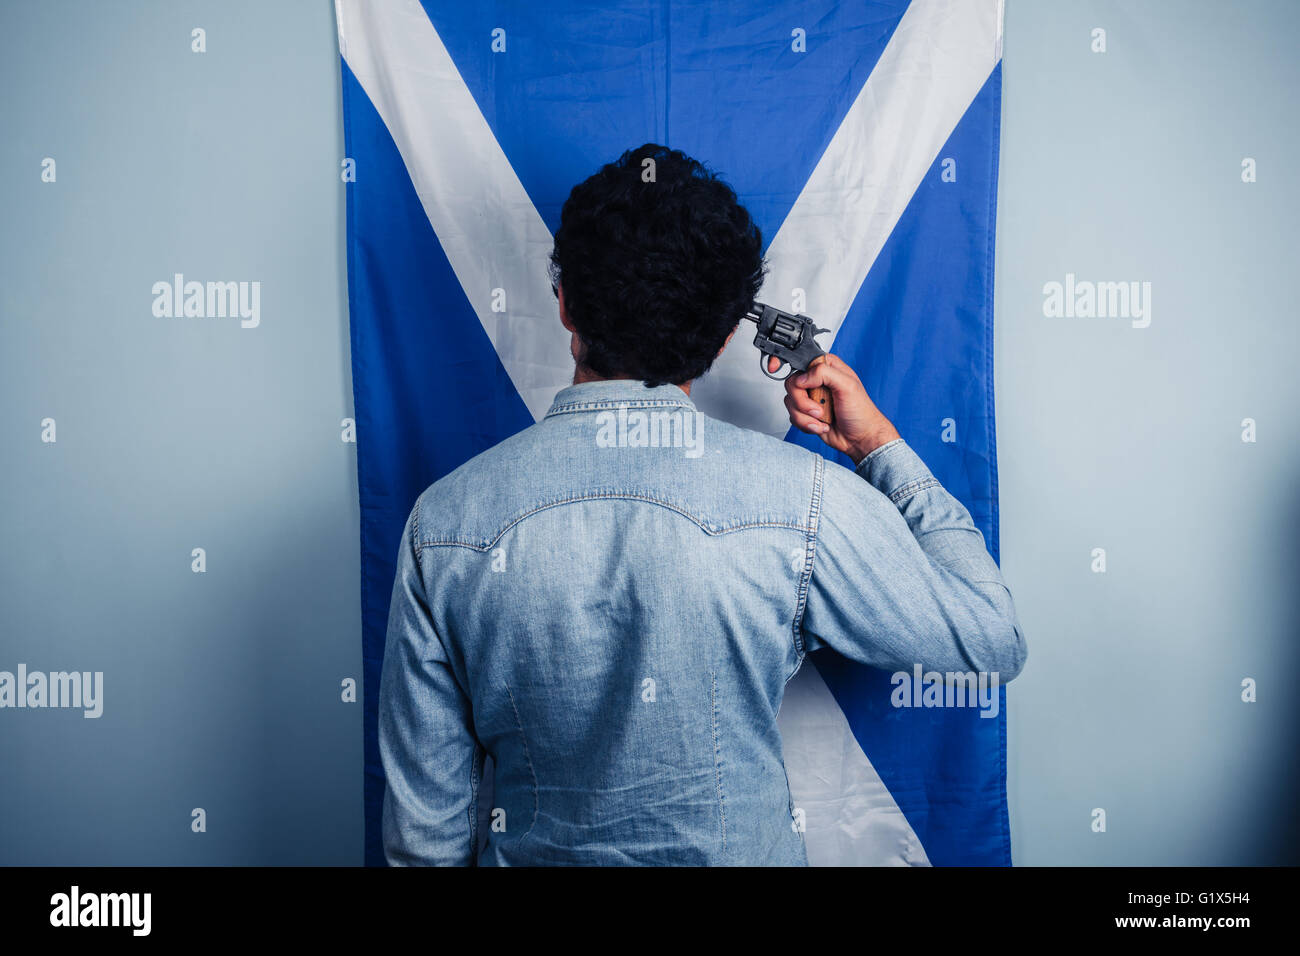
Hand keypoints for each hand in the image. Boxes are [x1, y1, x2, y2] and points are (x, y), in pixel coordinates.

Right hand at [779, 354, 900, 461]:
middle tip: (819, 409)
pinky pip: (793, 417)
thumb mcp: (848, 386)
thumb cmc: (861, 412)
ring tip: (823, 420)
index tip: (775, 366)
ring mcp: (810, 398)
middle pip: (792, 384)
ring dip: (806, 416)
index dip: (785, 361)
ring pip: (790, 402)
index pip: (801, 358)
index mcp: (827, 367)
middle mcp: (816, 381)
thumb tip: (802, 378)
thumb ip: (824, 374)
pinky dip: (807, 425)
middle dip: (803, 402)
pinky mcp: (806, 414)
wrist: (860, 438)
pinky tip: (822, 426)